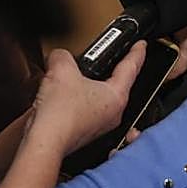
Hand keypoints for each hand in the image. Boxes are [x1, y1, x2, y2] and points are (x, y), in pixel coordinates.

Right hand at [26, 42, 146, 155]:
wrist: (45, 142)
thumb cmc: (60, 115)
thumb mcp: (61, 69)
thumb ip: (63, 55)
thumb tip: (59, 57)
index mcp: (116, 96)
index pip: (132, 68)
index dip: (137, 52)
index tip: (141, 45)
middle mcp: (112, 113)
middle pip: (115, 83)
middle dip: (108, 68)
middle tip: (106, 55)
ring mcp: (98, 125)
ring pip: (98, 97)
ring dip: (87, 85)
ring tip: (76, 74)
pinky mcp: (83, 132)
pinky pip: (84, 108)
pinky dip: (76, 99)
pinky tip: (62, 94)